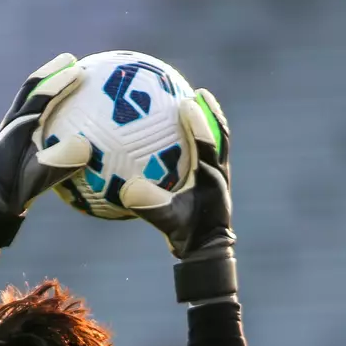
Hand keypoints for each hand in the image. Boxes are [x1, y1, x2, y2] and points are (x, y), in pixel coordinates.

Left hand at [0, 53, 90, 250]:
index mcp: (17, 127)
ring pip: (29, 98)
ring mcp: (11, 129)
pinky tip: (63, 111)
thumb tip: (84, 145)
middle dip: (51, 71)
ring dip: (47, 85)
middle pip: (31, 88)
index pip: (40, 96)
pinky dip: (47, 105)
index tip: (78, 70)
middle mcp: (12, 123)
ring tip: (66, 76)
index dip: (59, 80)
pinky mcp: (13, 138)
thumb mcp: (40, 177)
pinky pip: (32, 114)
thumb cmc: (17, 192)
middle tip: (70, 59)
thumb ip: (59, 161)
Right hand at [120, 89, 236, 302]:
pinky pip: (198, 157)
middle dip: (207, 113)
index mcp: (212, 177)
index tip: (186, 103)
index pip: (208, 143)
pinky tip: (167, 139)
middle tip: (196, 92)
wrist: (205, 253)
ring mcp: (215, 177)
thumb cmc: (188, 237)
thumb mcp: (167, 221)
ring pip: (212, 144)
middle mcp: (218, 172)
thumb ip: (151, 205)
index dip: (198, 122)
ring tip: (187, 103)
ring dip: (201, 124)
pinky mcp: (208, 183)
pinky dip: (187, 144)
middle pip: (218, 135)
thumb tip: (127, 188)